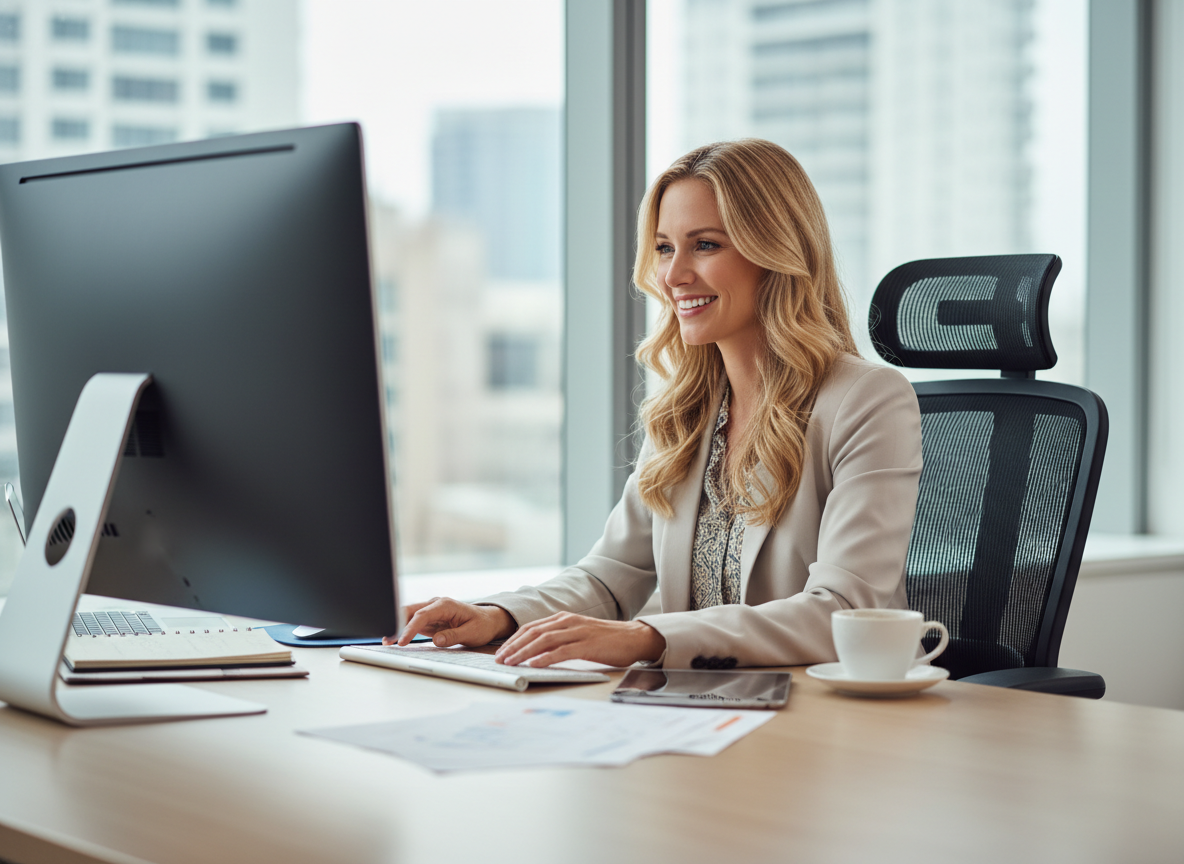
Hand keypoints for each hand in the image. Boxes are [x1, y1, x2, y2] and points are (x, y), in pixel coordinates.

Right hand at [386, 597, 516, 647]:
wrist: (488, 621)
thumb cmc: (481, 625)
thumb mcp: (471, 633)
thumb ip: (453, 636)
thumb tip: (437, 640)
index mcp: (445, 605)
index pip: (422, 615)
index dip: (410, 628)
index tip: (402, 641)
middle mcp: (435, 605)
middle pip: (410, 611)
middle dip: (396, 624)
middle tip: (386, 639)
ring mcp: (431, 611)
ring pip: (408, 616)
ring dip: (397, 627)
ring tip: (386, 641)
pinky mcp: (429, 619)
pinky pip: (412, 623)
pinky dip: (402, 630)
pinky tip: (394, 639)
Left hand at [494, 612, 665, 667]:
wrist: (635, 638)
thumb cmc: (608, 639)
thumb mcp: (579, 634)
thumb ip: (561, 639)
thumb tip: (538, 653)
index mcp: (564, 618)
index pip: (532, 627)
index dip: (514, 639)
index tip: (501, 651)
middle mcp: (568, 622)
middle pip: (533, 632)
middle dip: (513, 646)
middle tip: (499, 659)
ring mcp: (578, 632)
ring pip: (543, 641)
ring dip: (523, 652)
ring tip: (510, 662)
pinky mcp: (588, 645)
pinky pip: (561, 651)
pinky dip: (545, 658)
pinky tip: (533, 664)